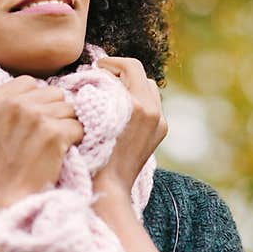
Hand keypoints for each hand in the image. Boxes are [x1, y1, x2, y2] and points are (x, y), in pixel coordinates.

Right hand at [0, 75, 83, 210]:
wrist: (3, 200)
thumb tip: (19, 96)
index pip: (28, 82)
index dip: (36, 99)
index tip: (35, 117)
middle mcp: (15, 104)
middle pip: (53, 93)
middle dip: (54, 111)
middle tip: (48, 134)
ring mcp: (36, 117)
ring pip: (69, 109)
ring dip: (66, 126)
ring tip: (54, 146)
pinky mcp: (55, 133)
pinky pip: (78, 127)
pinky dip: (75, 140)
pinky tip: (61, 153)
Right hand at [92, 56, 167, 198]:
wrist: (110, 188)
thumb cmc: (92, 155)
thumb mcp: (91, 118)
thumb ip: (98, 91)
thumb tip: (96, 74)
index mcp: (136, 105)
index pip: (129, 67)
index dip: (111, 62)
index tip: (97, 67)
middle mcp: (153, 111)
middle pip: (141, 74)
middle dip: (121, 71)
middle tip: (103, 75)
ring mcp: (160, 122)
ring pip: (149, 88)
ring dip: (131, 84)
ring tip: (112, 91)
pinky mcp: (161, 132)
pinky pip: (152, 105)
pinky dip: (138, 100)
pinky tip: (121, 109)